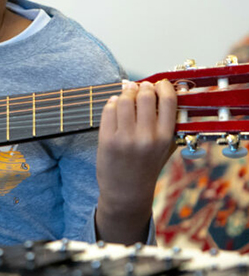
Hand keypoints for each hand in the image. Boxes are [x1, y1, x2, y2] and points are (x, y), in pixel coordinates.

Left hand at [95, 79, 176, 243]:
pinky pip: (108, 111)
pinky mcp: (107, 140)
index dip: (164, 86)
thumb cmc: (146, 168)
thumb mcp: (165, 148)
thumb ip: (167, 124)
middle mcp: (146, 136)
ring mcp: (125, 138)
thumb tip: (162, 93)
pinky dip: (111, 103)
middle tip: (141, 87)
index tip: (160, 83)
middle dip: (142, 87)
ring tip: (126, 94)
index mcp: (164, 137)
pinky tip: (114, 104)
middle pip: (145, 96)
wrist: (126, 192)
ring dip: (125, 93)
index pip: (168, 100)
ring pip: (124, 100)